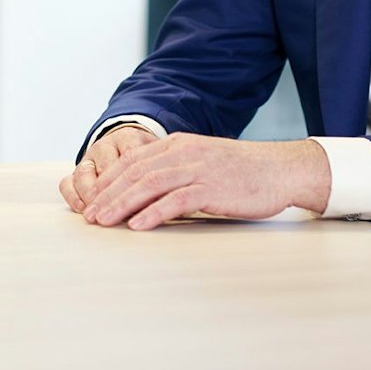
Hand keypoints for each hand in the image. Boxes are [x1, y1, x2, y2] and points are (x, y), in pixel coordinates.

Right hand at [59, 123, 157, 212]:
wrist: (130, 148)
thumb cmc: (149, 160)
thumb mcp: (160, 161)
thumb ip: (162, 175)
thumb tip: (164, 200)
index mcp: (129, 138)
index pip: (131, 155)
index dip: (138, 179)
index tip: (146, 200)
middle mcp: (106, 145)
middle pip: (105, 166)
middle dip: (113, 192)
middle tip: (122, 212)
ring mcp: (89, 158)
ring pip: (84, 174)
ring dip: (91, 196)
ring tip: (99, 214)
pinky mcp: (78, 172)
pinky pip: (67, 183)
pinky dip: (74, 197)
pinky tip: (84, 210)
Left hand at [79, 133, 330, 229]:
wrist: (281, 170)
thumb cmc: (243, 172)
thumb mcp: (203, 162)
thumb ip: (176, 170)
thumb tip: (147, 191)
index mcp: (178, 144)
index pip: (133, 161)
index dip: (108, 181)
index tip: (91, 200)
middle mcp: (184, 152)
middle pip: (134, 172)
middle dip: (107, 194)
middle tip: (89, 216)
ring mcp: (197, 168)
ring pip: (148, 184)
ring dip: (121, 204)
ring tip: (103, 221)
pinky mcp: (212, 187)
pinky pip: (176, 200)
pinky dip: (153, 212)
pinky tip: (137, 225)